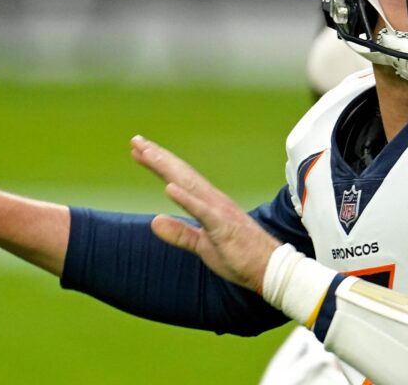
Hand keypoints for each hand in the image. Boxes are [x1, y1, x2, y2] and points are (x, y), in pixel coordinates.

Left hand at [131, 135, 279, 292]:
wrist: (271, 268)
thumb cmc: (240, 256)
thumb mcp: (202, 246)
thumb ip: (179, 233)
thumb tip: (154, 221)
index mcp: (209, 204)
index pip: (179, 179)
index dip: (159, 165)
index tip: (140, 151)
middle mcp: (213, 201)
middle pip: (181, 174)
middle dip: (158, 157)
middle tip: (136, 140)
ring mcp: (219, 212)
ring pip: (189, 185)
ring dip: (167, 168)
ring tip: (148, 153)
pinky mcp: (223, 227)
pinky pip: (202, 211)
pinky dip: (186, 198)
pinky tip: (169, 188)